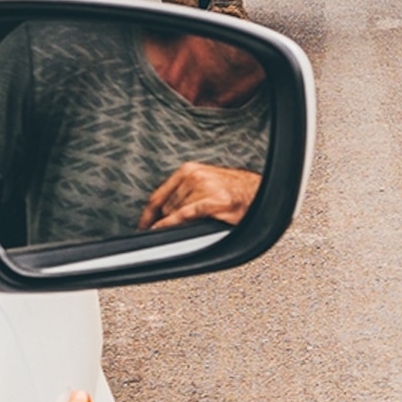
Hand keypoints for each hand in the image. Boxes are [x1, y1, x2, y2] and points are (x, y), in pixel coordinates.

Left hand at [138, 160, 259, 229]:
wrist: (260, 193)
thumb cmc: (235, 191)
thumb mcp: (205, 184)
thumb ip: (184, 193)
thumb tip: (163, 212)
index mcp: (189, 170)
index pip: (158, 195)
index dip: (147, 213)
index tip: (141, 225)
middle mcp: (194, 176)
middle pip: (165, 206)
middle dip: (164, 220)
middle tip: (167, 230)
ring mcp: (204, 187)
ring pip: (175, 212)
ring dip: (175, 224)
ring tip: (188, 227)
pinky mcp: (213, 201)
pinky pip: (185, 214)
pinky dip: (170, 223)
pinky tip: (162, 228)